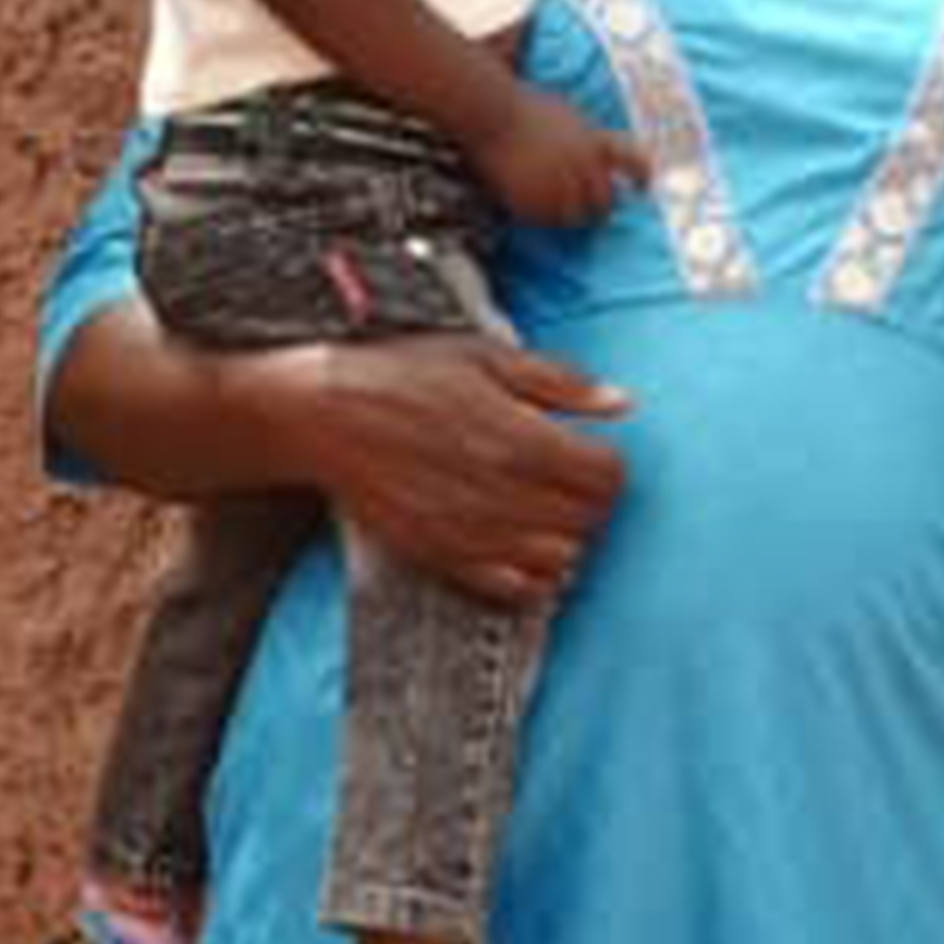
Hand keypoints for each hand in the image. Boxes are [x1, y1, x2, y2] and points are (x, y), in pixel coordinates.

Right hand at [254, 335, 631, 606]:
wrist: (323, 414)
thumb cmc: (401, 375)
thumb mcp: (485, 356)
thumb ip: (559, 383)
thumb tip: (620, 403)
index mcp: (521, 439)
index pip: (606, 476)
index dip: (608, 465)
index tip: (591, 454)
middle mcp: (504, 493)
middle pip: (588, 520)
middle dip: (589, 501)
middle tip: (568, 480)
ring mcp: (472, 532)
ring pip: (559, 559)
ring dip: (564, 537)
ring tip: (542, 511)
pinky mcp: (442, 556)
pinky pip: (512, 588)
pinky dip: (529, 575)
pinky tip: (517, 544)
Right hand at [470, 91, 655, 228]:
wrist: (490, 113)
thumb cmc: (523, 106)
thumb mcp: (566, 114)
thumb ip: (586, 137)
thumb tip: (599, 159)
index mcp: (594, 142)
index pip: (633, 162)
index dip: (642, 176)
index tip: (643, 187)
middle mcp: (583, 166)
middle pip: (606, 200)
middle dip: (601, 205)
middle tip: (595, 210)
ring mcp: (560, 185)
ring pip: (578, 216)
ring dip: (573, 214)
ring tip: (563, 210)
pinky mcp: (535, 200)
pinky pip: (549, 220)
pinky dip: (546, 218)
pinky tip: (537, 208)